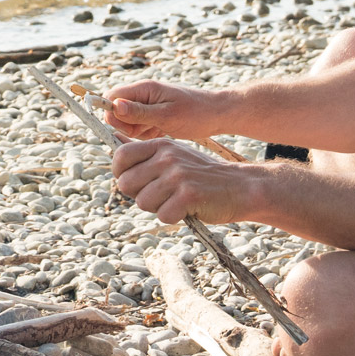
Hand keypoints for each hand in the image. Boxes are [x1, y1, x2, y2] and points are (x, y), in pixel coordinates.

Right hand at [103, 78, 225, 142]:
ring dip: (137, 132)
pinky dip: (146, 135)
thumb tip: (114, 107)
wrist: (218, 115)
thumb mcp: (167, 116)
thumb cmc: (196, 113)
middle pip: (117, 111)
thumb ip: (139, 112)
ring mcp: (148, 106)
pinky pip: (139, 128)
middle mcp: (143, 95)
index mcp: (144, 89)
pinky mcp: (154, 117)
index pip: (112, 96)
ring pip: (127, 122)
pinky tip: (161, 133)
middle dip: (125, 125)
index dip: (110, 112)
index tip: (123, 128)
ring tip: (158, 131)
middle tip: (145, 131)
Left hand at [111, 138, 265, 225]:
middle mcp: (167, 157)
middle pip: (126, 184)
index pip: (120, 156)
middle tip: (161, 195)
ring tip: (176, 200)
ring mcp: (177, 176)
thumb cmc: (201, 174)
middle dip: (139, 195)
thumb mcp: (173, 152)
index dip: (121, 174)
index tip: (134, 182)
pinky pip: (163, 216)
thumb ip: (143, 150)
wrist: (240, 186)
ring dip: (158, 208)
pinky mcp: (188, 195)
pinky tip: (188, 208)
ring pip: (143, 203)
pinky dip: (174, 217)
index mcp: (160, 145)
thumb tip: (114, 138)